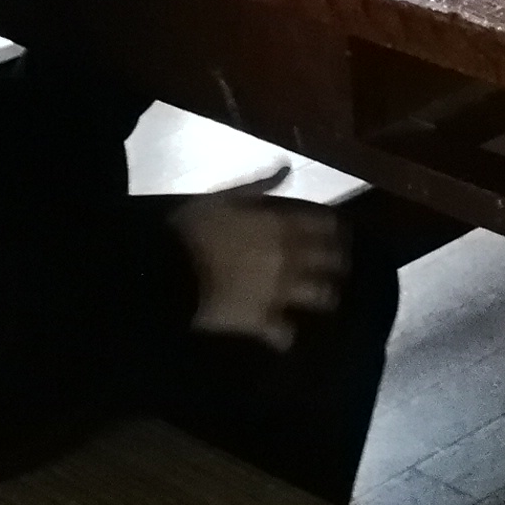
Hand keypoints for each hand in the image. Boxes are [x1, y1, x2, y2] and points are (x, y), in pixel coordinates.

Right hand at [169, 189, 344, 347]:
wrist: (167, 271)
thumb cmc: (193, 228)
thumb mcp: (225, 197)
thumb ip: (260, 185)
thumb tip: (287, 168)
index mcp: (281, 224)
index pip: (327, 226)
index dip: (336, 231)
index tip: (338, 234)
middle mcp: (289, 257)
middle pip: (331, 262)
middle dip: (337, 264)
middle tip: (335, 267)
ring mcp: (278, 291)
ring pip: (320, 297)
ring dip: (323, 298)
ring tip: (320, 300)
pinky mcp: (260, 321)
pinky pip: (284, 334)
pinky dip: (285, 336)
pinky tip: (283, 336)